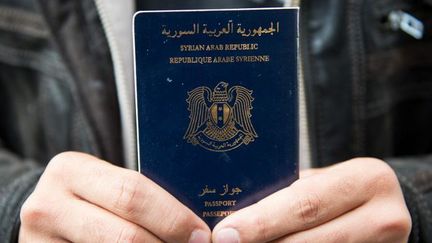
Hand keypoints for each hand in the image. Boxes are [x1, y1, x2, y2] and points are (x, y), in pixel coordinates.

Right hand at [19, 152, 209, 242]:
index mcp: (72, 170)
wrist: (45, 214)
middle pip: (125, 235)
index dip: (173, 217)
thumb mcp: (106, 183)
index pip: (133, 194)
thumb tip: (196, 223)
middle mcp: (49, 205)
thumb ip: (142, 195)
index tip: (201, 234)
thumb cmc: (90, 196)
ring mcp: (41, 241)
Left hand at [212, 158, 411, 242]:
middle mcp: (386, 216)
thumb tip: (234, 214)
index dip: (262, 221)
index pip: (306, 203)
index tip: (225, 233)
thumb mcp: (322, 181)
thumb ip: (289, 194)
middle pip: (310, 239)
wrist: (383, 210)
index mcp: (367, 179)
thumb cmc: (339, 192)